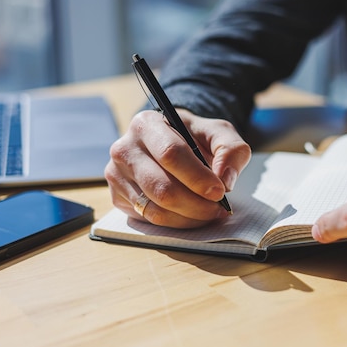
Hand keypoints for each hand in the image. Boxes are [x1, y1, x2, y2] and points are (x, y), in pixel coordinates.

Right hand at [105, 109, 250, 227]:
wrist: (172, 144)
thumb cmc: (194, 137)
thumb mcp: (218, 133)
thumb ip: (230, 150)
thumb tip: (225, 178)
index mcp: (147, 124)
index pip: (171, 154)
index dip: (198, 177)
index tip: (219, 191)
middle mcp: (124, 148)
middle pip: (162, 187)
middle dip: (196, 204)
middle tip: (218, 208)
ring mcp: (116, 174)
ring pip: (155, 209)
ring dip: (188, 217)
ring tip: (209, 212)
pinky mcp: (117, 196)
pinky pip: (148, 219)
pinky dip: (176, 223)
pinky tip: (191, 214)